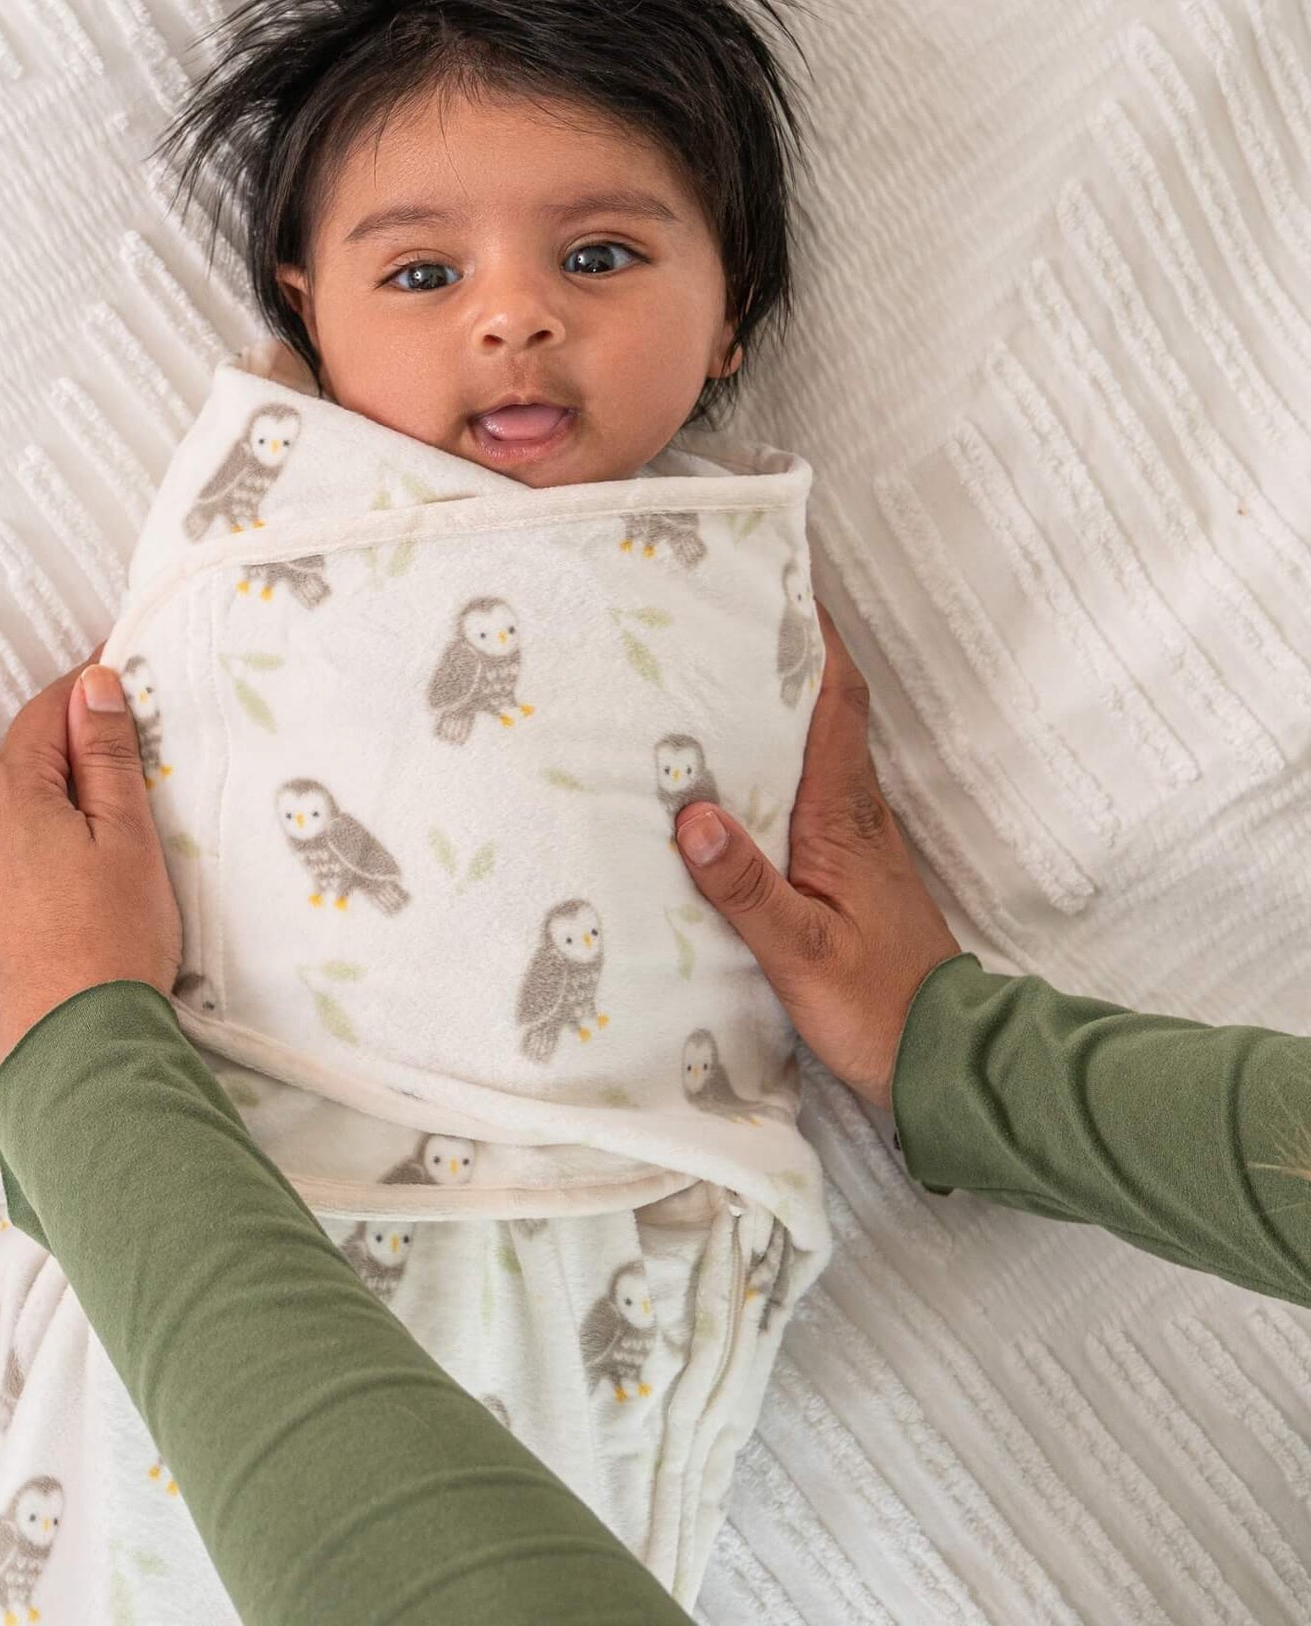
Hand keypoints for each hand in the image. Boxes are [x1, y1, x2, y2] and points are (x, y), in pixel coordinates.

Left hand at [0, 648, 182, 1073]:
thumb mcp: (128, 836)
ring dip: (46, 808)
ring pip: (3, 816)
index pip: (46, 712)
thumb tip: (93, 687)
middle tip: (130, 767)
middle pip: (21, 764)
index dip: (87, 689)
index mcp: (6, 793)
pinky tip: (66, 887)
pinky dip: (26, 856)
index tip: (120, 673)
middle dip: (70, 754)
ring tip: (103, 839)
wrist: (72, 1056)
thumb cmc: (110, 942)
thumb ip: (106, 755)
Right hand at [671, 602, 960, 1111]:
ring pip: (814, 744)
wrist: (946, 1060)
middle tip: (720, 607)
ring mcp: (854, 837)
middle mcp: (854, 811)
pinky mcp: (846, 866)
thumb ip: (748, 888)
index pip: (837, 702)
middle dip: (783, 650)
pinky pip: (806, 785)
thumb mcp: (801, 954)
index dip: (815, 636)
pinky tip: (730, 768)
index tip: (782, 578)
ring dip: (776, 702)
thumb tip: (694, 816)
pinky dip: (774, 755)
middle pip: (823, 707)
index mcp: (843, 816)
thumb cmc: (876, 1008)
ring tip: (709, 670)